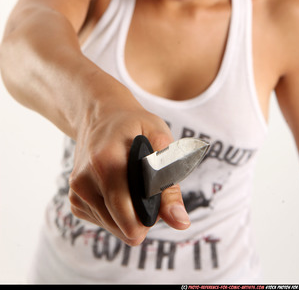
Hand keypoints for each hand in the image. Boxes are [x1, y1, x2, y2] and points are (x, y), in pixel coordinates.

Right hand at [68, 93, 189, 245]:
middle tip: (146, 184)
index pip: (129, 218)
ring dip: (128, 213)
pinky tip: (119, 187)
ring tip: (132, 182)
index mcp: (106, 163)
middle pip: (123, 228)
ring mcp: (76, 191)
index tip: (156, 193)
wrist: (101, 114)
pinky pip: (103, 222)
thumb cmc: (135, 125)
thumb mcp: (160, 140)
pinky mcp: (74, 199)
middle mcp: (84, 180)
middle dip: (142, 215)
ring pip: (113, 228)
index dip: (151, 215)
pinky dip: (116, 212)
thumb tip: (181, 223)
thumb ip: (170, 184)